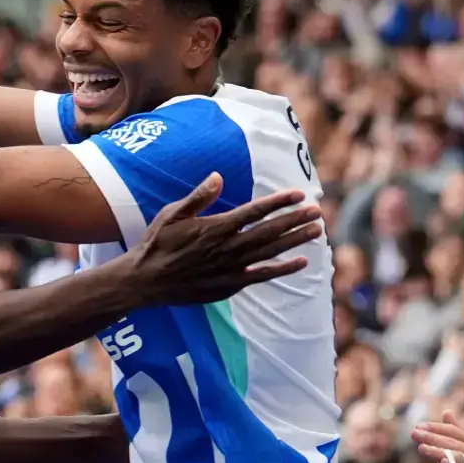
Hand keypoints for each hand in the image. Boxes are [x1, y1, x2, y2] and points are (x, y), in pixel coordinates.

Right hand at [121, 177, 322, 305]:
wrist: (145, 281)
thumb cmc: (157, 244)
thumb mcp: (172, 214)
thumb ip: (198, 197)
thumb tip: (218, 177)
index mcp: (215, 228)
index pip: (254, 212)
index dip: (278, 202)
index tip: (298, 194)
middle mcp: (227, 248)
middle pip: (269, 232)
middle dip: (295, 220)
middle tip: (317, 211)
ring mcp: (230, 268)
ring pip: (270, 252)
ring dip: (295, 241)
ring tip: (317, 231)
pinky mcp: (229, 285)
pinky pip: (262, 276)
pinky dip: (282, 269)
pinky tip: (301, 262)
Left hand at [411, 410, 463, 462]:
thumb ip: (462, 438)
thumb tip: (447, 414)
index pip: (455, 433)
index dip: (437, 428)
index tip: (419, 426)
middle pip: (453, 442)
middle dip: (432, 437)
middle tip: (413, 432)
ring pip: (459, 457)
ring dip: (439, 452)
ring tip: (421, 447)